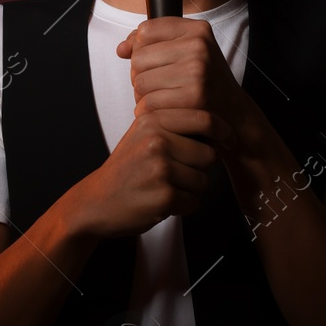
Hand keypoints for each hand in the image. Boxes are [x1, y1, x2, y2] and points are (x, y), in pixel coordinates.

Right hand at [71, 108, 227, 239]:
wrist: (95, 202)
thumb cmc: (126, 170)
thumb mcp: (141, 135)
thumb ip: (174, 125)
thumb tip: (219, 128)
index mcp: (152, 120)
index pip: (204, 120)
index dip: (224, 132)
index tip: (229, 141)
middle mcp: (156, 141)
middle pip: (210, 155)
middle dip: (200, 169)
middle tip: (177, 175)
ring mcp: (160, 169)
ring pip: (204, 181)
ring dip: (191, 190)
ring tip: (166, 188)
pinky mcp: (164, 196)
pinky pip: (194, 201)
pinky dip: (182, 206)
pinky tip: (161, 202)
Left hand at [115, 16, 248, 152]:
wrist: (234, 114)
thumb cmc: (204, 82)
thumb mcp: (186, 53)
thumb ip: (151, 44)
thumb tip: (121, 49)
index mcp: (197, 29)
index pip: (145, 31)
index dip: (141, 49)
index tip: (154, 63)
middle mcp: (199, 46)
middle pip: (138, 58)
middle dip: (140, 75)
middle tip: (157, 86)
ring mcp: (197, 71)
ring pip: (140, 81)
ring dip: (142, 96)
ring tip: (161, 99)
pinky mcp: (193, 97)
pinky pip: (148, 103)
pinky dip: (148, 111)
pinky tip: (162, 112)